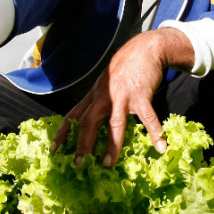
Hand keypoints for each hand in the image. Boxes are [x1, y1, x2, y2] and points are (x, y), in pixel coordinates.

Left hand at [50, 27, 193, 166]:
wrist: (144, 48)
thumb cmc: (125, 68)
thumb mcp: (106, 83)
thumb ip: (100, 101)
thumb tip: (95, 124)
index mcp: (94, 95)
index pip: (73, 116)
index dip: (62, 133)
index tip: (53, 150)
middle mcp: (104, 96)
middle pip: (89, 122)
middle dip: (83, 144)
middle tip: (80, 164)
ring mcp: (122, 96)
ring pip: (115, 123)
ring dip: (112, 145)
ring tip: (109, 163)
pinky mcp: (141, 95)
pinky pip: (148, 118)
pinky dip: (155, 133)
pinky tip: (160, 147)